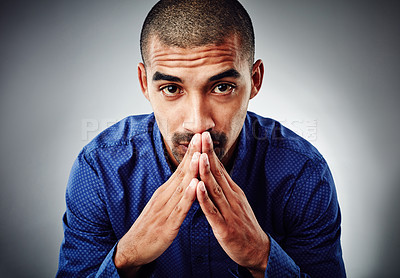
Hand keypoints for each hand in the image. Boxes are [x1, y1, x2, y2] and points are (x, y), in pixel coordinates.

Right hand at [114, 133, 201, 276]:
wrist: (133, 248)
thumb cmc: (150, 227)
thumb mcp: (162, 206)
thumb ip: (174, 193)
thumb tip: (186, 179)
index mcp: (165, 192)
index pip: (181, 169)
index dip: (191, 153)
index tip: (199, 137)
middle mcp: (165, 196)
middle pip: (182, 173)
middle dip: (193, 154)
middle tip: (201, 137)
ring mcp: (165, 209)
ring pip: (181, 187)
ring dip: (191, 170)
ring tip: (200, 155)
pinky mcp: (168, 224)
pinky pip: (180, 209)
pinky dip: (188, 196)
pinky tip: (195, 186)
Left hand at [196, 132, 269, 277]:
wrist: (257, 250)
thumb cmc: (243, 225)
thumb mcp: (236, 202)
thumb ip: (225, 188)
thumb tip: (215, 171)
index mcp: (233, 191)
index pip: (220, 167)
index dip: (211, 151)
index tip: (203, 136)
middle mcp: (232, 198)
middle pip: (218, 173)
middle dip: (208, 154)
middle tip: (202, 136)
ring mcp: (229, 212)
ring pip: (215, 189)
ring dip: (206, 171)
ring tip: (199, 155)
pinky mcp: (224, 227)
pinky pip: (212, 211)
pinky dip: (204, 198)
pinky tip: (197, 187)